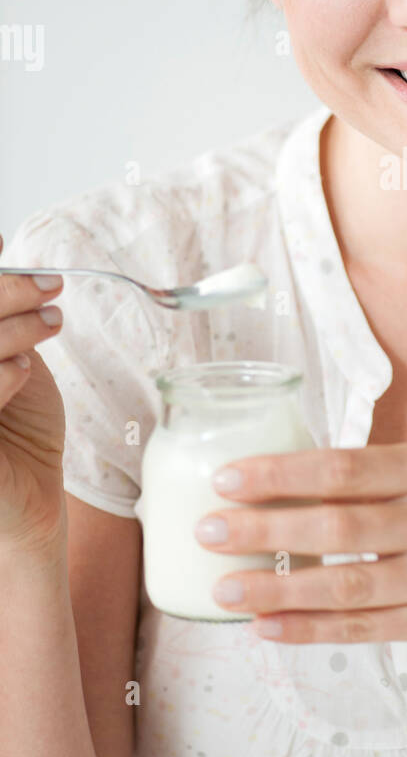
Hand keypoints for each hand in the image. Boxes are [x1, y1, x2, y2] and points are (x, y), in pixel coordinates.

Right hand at [0, 234, 66, 552]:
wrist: (29, 500)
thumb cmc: (17, 426)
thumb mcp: (10, 353)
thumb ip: (0, 308)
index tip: (13, 256)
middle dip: (6, 294)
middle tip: (50, 286)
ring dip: (14, 328)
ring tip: (52, 322)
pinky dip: (1, 374)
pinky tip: (23, 368)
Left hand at [194, 442, 406, 651]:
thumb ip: (362, 479)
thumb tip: (262, 481)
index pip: (343, 469)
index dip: (281, 474)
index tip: (225, 480)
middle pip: (338, 526)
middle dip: (265, 529)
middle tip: (208, 531)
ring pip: (345, 585)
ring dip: (278, 588)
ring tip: (224, 588)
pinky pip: (362, 627)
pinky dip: (309, 629)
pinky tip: (265, 628)